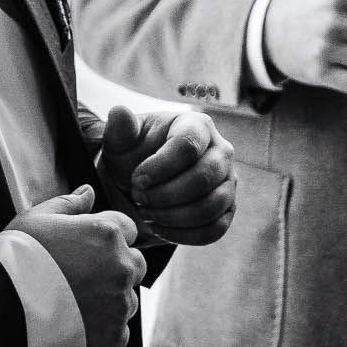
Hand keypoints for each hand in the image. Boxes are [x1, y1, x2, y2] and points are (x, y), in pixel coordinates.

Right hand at [3, 186, 144, 346]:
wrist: (3, 308)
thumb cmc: (17, 260)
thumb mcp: (37, 219)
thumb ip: (68, 204)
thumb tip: (87, 192)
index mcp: (106, 234)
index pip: (127, 227)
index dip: (108, 236)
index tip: (89, 247)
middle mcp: (121, 267)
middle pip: (135, 264)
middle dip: (115, 267)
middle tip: (82, 277)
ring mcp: (119, 303)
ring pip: (127, 299)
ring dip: (110, 299)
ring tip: (74, 304)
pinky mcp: (114, 336)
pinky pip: (118, 331)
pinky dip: (102, 329)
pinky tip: (76, 324)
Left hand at [94, 105, 236, 244]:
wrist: (140, 183)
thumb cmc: (132, 155)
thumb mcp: (120, 140)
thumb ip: (119, 127)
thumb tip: (119, 111)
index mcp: (197, 125)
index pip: (188, 146)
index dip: (160, 168)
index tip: (136, 181)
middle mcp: (221, 151)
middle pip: (203, 178)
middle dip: (165, 195)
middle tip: (139, 199)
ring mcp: (228, 181)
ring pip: (211, 206)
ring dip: (173, 216)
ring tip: (147, 214)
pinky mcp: (227, 209)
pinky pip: (215, 229)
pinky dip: (185, 235)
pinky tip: (160, 229)